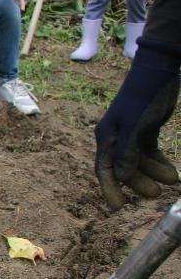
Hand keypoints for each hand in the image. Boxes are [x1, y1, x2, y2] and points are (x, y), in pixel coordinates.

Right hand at [94, 41, 180, 209]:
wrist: (157, 71)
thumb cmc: (142, 97)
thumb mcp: (135, 126)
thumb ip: (127, 152)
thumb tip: (122, 176)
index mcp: (107, 137)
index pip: (105, 169)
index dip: (111, 188)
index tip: (118, 207)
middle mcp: (115, 138)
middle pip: (124, 168)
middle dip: (139, 182)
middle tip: (156, 194)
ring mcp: (130, 134)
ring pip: (139, 161)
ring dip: (154, 172)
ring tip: (172, 181)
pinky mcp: (145, 130)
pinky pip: (149, 152)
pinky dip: (159, 162)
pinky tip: (171, 170)